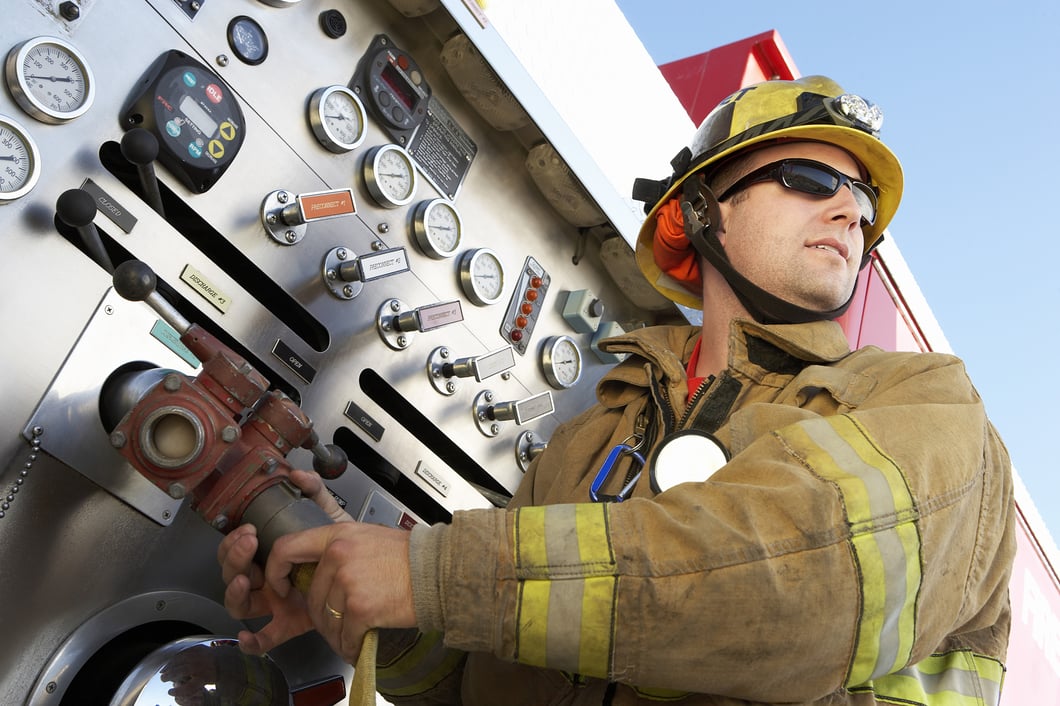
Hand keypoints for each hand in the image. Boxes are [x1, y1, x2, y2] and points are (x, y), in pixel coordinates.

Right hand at [217, 470, 352, 654]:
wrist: (368, 571)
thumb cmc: (342, 547)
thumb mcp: (328, 516)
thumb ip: (314, 492)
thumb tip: (298, 474)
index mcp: (269, 556)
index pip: (236, 550)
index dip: (234, 542)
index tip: (248, 530)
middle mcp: (267, 580)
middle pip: (233, 574)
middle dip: (233, 558)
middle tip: (248, 543)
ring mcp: (275, 602)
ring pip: (241, 604)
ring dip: (235, 592)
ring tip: (245, 579)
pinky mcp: (289, 623)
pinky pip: (265, 638)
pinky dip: (253, 642)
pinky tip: (248, 637)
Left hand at [264, 520, 415, 663]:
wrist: (437, 571)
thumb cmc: (408, 556)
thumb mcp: (366, 536)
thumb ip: (338, 547)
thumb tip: (316, 567)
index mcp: (337, 536)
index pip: (286, 548)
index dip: (276, 571)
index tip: (282, 584)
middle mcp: (338, 556)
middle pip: (311, 595)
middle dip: (322, 614)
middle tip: (338, 618)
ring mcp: (348, 583)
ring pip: (325, 620)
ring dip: (337, 633)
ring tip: (352, 632)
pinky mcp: (360, 608)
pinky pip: (344, 636)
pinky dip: (351, 645)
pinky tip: (360, 641)